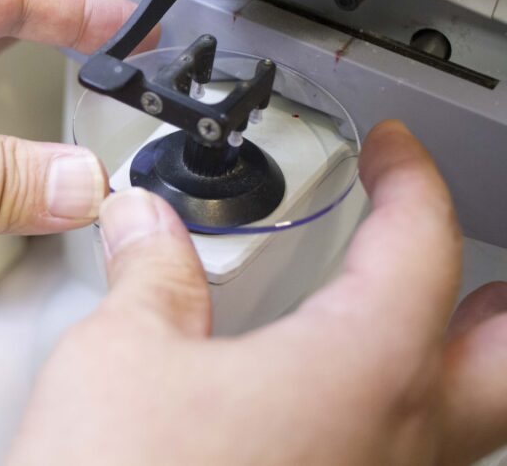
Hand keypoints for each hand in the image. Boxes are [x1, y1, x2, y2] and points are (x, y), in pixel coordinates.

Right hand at [10, 121, 506, 465]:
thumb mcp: (121, 355)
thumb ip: (148, 274)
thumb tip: (143, 224)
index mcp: (360, 374)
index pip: (420, 247)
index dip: (412, 181)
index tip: (394, 155)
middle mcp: (396, 448)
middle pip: (503, 365)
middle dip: (496, 303)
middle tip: (473, 264)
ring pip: (468, 429)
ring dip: (457, 367)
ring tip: (424, 332)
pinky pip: (404, 463)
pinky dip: (398, 418)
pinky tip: (331, 408)